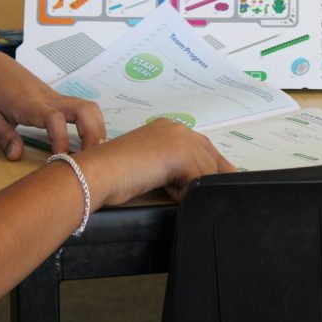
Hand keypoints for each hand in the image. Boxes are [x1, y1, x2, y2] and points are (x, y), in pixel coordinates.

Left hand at [0, 48, 105, 159]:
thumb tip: (17, 156)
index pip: (53, 118)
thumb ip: (3, 136)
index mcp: (28, 103)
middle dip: (93, 134)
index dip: (61, 139)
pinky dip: (90, 124)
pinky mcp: (55, 98)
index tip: (59, 158)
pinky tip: (87, 141)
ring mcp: (54, 96)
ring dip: (96, 129)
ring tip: (92, 153)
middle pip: (83, 109)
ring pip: (87, 107)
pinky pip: (81, 109)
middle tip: (89, 160)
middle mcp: (47, 98)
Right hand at [77, 118, 236, 205]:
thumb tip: (192, 182)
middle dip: (216, 176)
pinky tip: (169, 194)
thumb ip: (171, 167)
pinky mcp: (180, 154)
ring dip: (193, 188)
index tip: (216, 181)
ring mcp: (179, 138)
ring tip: (172, 194)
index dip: (210, 166)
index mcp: (168, 127)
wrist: (99, 172)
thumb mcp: (151, 166)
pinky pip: (197, 180)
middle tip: (221, 191)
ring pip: (206, 171)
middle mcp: (177, 128)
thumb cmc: (115, 173)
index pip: (201, 147)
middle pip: (211, 156)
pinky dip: (186, 193)